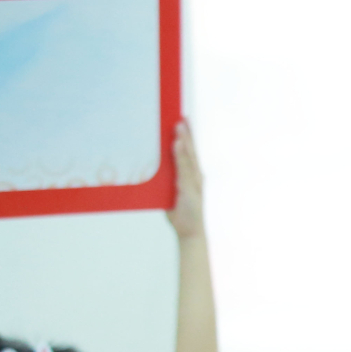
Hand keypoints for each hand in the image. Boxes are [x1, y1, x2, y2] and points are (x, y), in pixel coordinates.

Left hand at [166, 121, 204, 239]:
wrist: (191, 234)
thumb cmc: (182, 216)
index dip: (188, 138)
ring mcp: (193, 181)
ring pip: (188, 156)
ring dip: (184, 140)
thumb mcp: (172, 196)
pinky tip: (177, 143)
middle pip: (191, 152)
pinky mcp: (189, 187)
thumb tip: (155, 173)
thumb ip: (168, 183)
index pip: (189, 154)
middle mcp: (195, 177)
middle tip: (182, 117)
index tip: (184, 122)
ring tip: (178, 125)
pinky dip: (181, 155)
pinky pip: (184, 167)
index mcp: (191, 177)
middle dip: (187, 134)